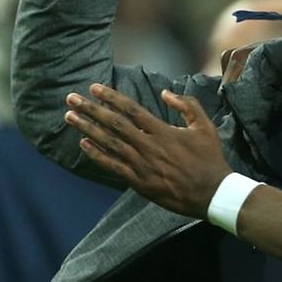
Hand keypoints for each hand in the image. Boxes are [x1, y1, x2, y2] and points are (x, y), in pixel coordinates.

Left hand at [64, 84, 229, 216]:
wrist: (211, 193)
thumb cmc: (209, 159)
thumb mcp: (205, 127)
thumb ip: (188, 106)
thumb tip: (165, 93)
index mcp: (163, 131)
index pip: (131, 110)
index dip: (111, 97)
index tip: (94, 88)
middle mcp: (148, 146)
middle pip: (113, 124)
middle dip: (91, 109)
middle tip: (71, 98)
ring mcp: (141, 165)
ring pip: (109, 143)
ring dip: (87, 129)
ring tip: (70, 117)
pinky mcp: (139, 181)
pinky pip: (112, 166)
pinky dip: (97, 155)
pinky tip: (84, 144)